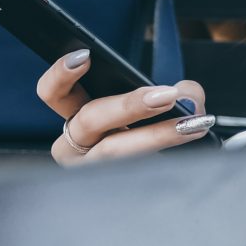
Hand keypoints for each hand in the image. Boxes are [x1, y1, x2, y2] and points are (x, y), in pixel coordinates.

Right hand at [37, 49, 211, 165]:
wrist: (150, 177)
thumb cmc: (142, 131)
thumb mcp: (145, 105)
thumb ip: (167, 92)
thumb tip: (186, 96)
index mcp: (73, 116)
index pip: (53, 93)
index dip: (61, 75)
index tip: (86, 57)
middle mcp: (74, 145)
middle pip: (88, 120)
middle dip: (128, 106)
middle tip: (167, 96)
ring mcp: (90, 170)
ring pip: (113, 152)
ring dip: (156, 134)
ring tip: (191, 124)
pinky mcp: (112, 188)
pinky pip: (139, 171)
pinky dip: (169, 154)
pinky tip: (192, 140)